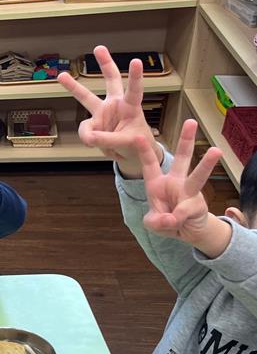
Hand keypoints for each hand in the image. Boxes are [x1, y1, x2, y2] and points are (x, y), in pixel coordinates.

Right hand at [57, 45, 157, 176]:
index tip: (135, 61)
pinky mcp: (93, 124)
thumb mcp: (126, 143)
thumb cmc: (136, 143)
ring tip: (61, 76)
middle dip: (105, 64)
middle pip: (110, 80)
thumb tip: (87, 137)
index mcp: (131, 107)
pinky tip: (94, 142)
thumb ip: (107, 139)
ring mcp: (102, 113)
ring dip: (73, 86)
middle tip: (99, 48)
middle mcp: (115, 105)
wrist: (129, 154)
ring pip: (86, 97)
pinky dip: (87, 138)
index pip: (134, 90)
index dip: (135, 77)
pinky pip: (84, 130)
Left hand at [136, 120, 228, 254]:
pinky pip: (185, 211)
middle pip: (182, 158)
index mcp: (158, 183)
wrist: (186, 232)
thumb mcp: (152, 223)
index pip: (150, 165)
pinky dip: (176, 220)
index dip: (144, 152)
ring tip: (216, 151)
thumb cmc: (165, 221)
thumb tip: (169, 219)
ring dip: (206, 163)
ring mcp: (189, 192)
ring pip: (198, 176)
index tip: (138, 136)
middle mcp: (175, 183)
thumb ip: (155, 221)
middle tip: (191, 122)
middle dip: (186, 140)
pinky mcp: (197, 204)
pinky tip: (175, 223)